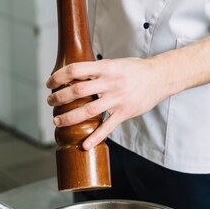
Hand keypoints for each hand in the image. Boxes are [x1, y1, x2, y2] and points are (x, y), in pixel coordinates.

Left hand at [46, 58, 166, 148]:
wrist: (160, 77)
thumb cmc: (136, 69)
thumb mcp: (115, 63)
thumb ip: (97, 70)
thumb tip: (74, 75)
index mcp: (106, 67)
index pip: (75, 69)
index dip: (59, 76)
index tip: (49, 83)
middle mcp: (110, 82)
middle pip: (77, 91)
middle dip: (59, 98)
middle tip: (50, 102)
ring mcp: (117, 99)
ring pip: (88, 111)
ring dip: (69, 117)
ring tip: (58, 121)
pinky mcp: (125, 112)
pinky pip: (108, 127)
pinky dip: (95, 137)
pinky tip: (85, 145)